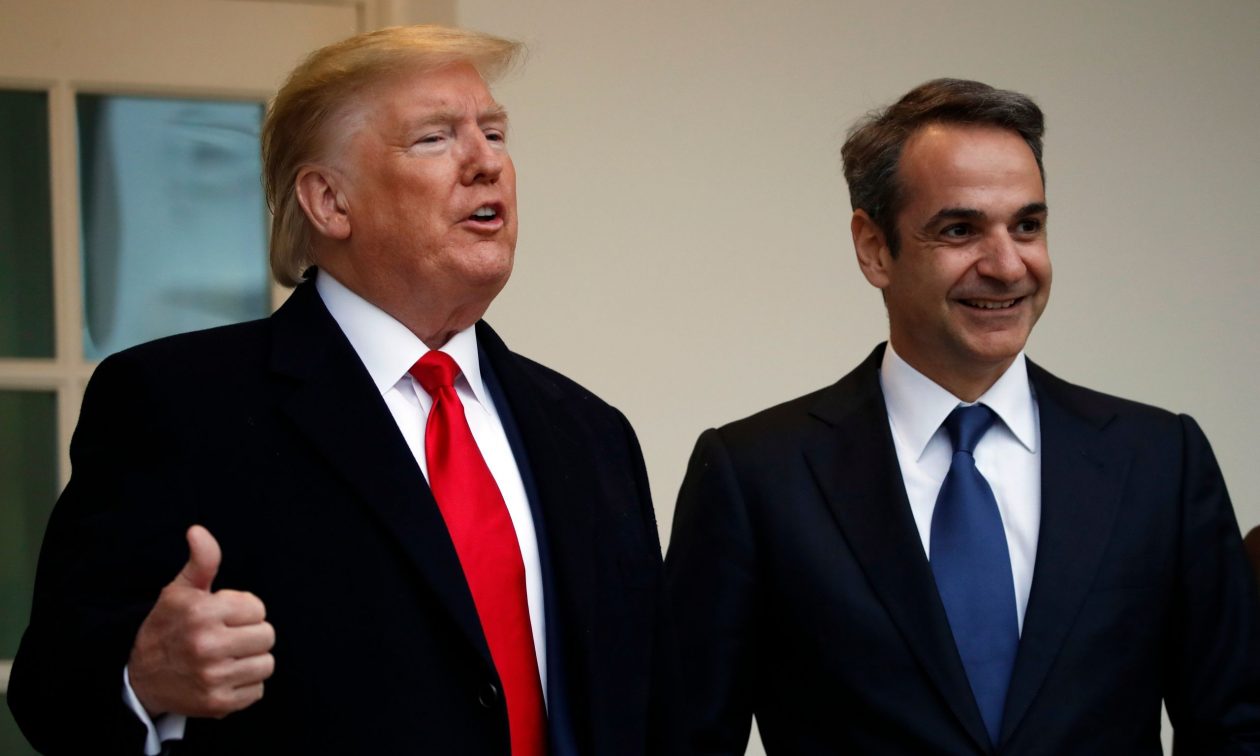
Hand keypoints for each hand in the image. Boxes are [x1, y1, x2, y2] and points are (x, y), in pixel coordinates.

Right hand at [127, 525, 275, 718]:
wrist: (141, 678)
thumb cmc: (168, 627)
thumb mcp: (180, 590)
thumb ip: (201, 560)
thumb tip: (198, 530)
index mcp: (202, 612)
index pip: (258, 609)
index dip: (244, 611)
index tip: (224, 617)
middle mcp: (207, 645)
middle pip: (267, 636)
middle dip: (251, 634)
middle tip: (227, 637)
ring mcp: (212, 677)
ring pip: (266, 663)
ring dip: (251, 660)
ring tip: (227, 657)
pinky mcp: (217, 703)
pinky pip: (258, 690)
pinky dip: (245, 685)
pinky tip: (224, 677)